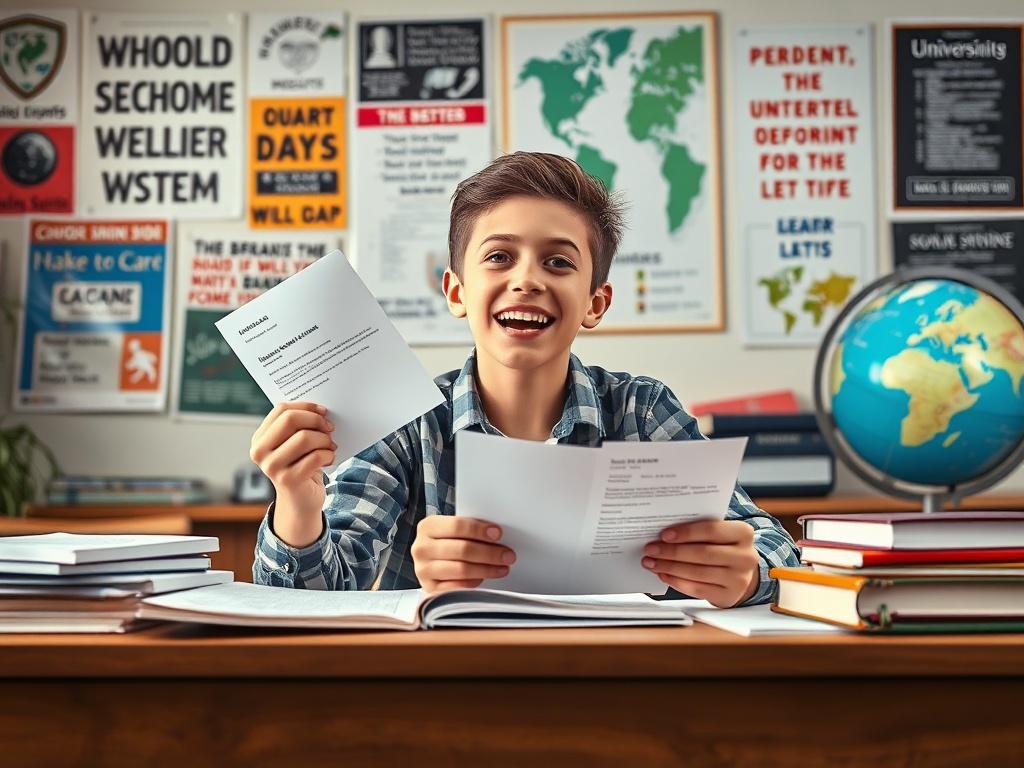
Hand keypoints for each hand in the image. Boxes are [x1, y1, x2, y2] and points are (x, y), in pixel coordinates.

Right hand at [250, 402, 335, 546]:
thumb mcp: (294, 444)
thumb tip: (320, 410)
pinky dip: (328, 455)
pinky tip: (329, 459)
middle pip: (290, 420)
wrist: (300, 501)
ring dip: (324, 440)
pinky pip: (315, 457)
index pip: (281, 410)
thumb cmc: (300, 465)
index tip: (323, 411)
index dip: (306, 407)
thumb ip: (299, 427)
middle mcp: (260, 452)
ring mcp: (271, 467)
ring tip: (330, 446)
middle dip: (315, 420)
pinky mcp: (288, 480)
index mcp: (259, 439)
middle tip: (329, 428)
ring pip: (304, 437)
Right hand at [412, 516, 516, 592]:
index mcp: (427, 526)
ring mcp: (423, 570)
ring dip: (487, 569)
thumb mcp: (452, 530)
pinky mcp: (430, 588)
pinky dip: (474, 582)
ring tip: (503, 568)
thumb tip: (497, 534)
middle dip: (490, 552)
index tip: (498, 534)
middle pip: (462, 549)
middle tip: (508, 555)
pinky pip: (458, 587)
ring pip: (462, 569)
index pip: (457, 526)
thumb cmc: (448, 542)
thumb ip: (469, 529)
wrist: (430, 562)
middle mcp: (421, 548)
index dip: (479, 530)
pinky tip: (485, 577)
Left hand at [641, 520, 759, 607]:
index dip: (686, 532)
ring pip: (698, 572)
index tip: (664, 535)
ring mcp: (738, 579)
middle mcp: (745, 556)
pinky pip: (697, 589)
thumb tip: (664, 533)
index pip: (711, 530)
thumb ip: (699, 530)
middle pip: (703, 553)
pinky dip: (677, 582)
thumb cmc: (723, 548)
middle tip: (651, 549)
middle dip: (672, 551)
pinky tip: (664, 575)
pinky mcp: (728, 596)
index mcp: (743, 533)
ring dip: (670, 567)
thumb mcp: (720, 534)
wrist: (741, 573)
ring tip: (651, 562)